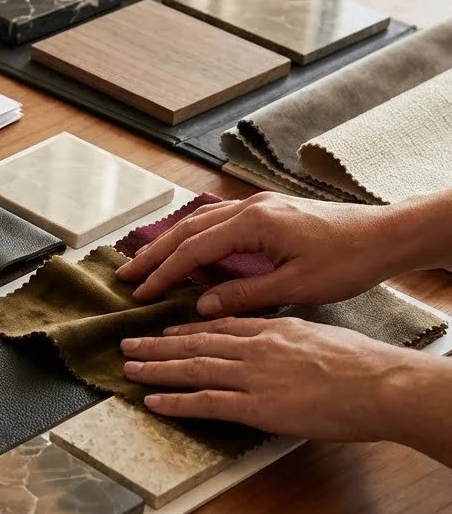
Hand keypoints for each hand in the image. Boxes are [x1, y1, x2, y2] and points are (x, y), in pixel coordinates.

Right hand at [116, 192, 400, 316]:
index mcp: (255, 223)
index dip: (163, 273)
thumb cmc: (349, 260)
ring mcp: (259, 206)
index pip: (194, 249)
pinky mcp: (269, 212)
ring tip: (145, 265)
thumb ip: (245, 294)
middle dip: (154, 254)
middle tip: (125, 276)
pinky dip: (195, 238)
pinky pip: (219, 222)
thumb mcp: (297, 285)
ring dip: (170, 244)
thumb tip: (204, 307)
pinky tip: (187, 254)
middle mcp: (251, 208)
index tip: (140, 293)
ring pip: (200, 222)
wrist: (388, 235)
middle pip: (187, 230)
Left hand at [121, 317, 438, 441]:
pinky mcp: (256, 406)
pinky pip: (206, 403)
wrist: (379, 383)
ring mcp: (252, 376)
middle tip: (128, 345)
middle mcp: (254, 348)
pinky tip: (153, 402)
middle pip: (194, 344)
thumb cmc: (361, 363)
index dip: (184, 330)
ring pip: (192, 369)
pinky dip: (175, 401)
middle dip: (157, 345)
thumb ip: (288, 336)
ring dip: (156, 370)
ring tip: (129, 370)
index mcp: (270, 329)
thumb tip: (277, 340)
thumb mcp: (317, 334)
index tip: (163, 331)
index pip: (217, 326)